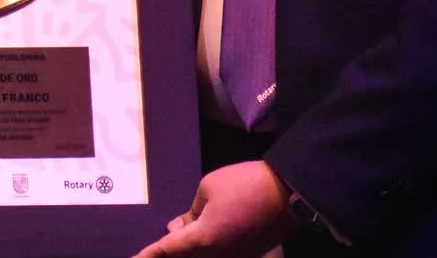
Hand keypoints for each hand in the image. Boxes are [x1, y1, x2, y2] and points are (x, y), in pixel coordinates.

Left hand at [129, 160, 289, 257]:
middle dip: (169, 251)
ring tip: (177, 233)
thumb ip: (191, 212)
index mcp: (203, 239)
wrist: (288, 193)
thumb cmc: (244, 185)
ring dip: (187, 248)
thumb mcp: (207, 189)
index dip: (148, 255)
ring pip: (202, 256)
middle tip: (157, 244)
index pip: (168, 250)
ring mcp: (235, 256)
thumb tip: (181, 227)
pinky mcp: (249, 254)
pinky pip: (219, 253)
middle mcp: (218, 255)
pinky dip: (205, 247)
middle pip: (185, 256)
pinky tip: (198, 232)